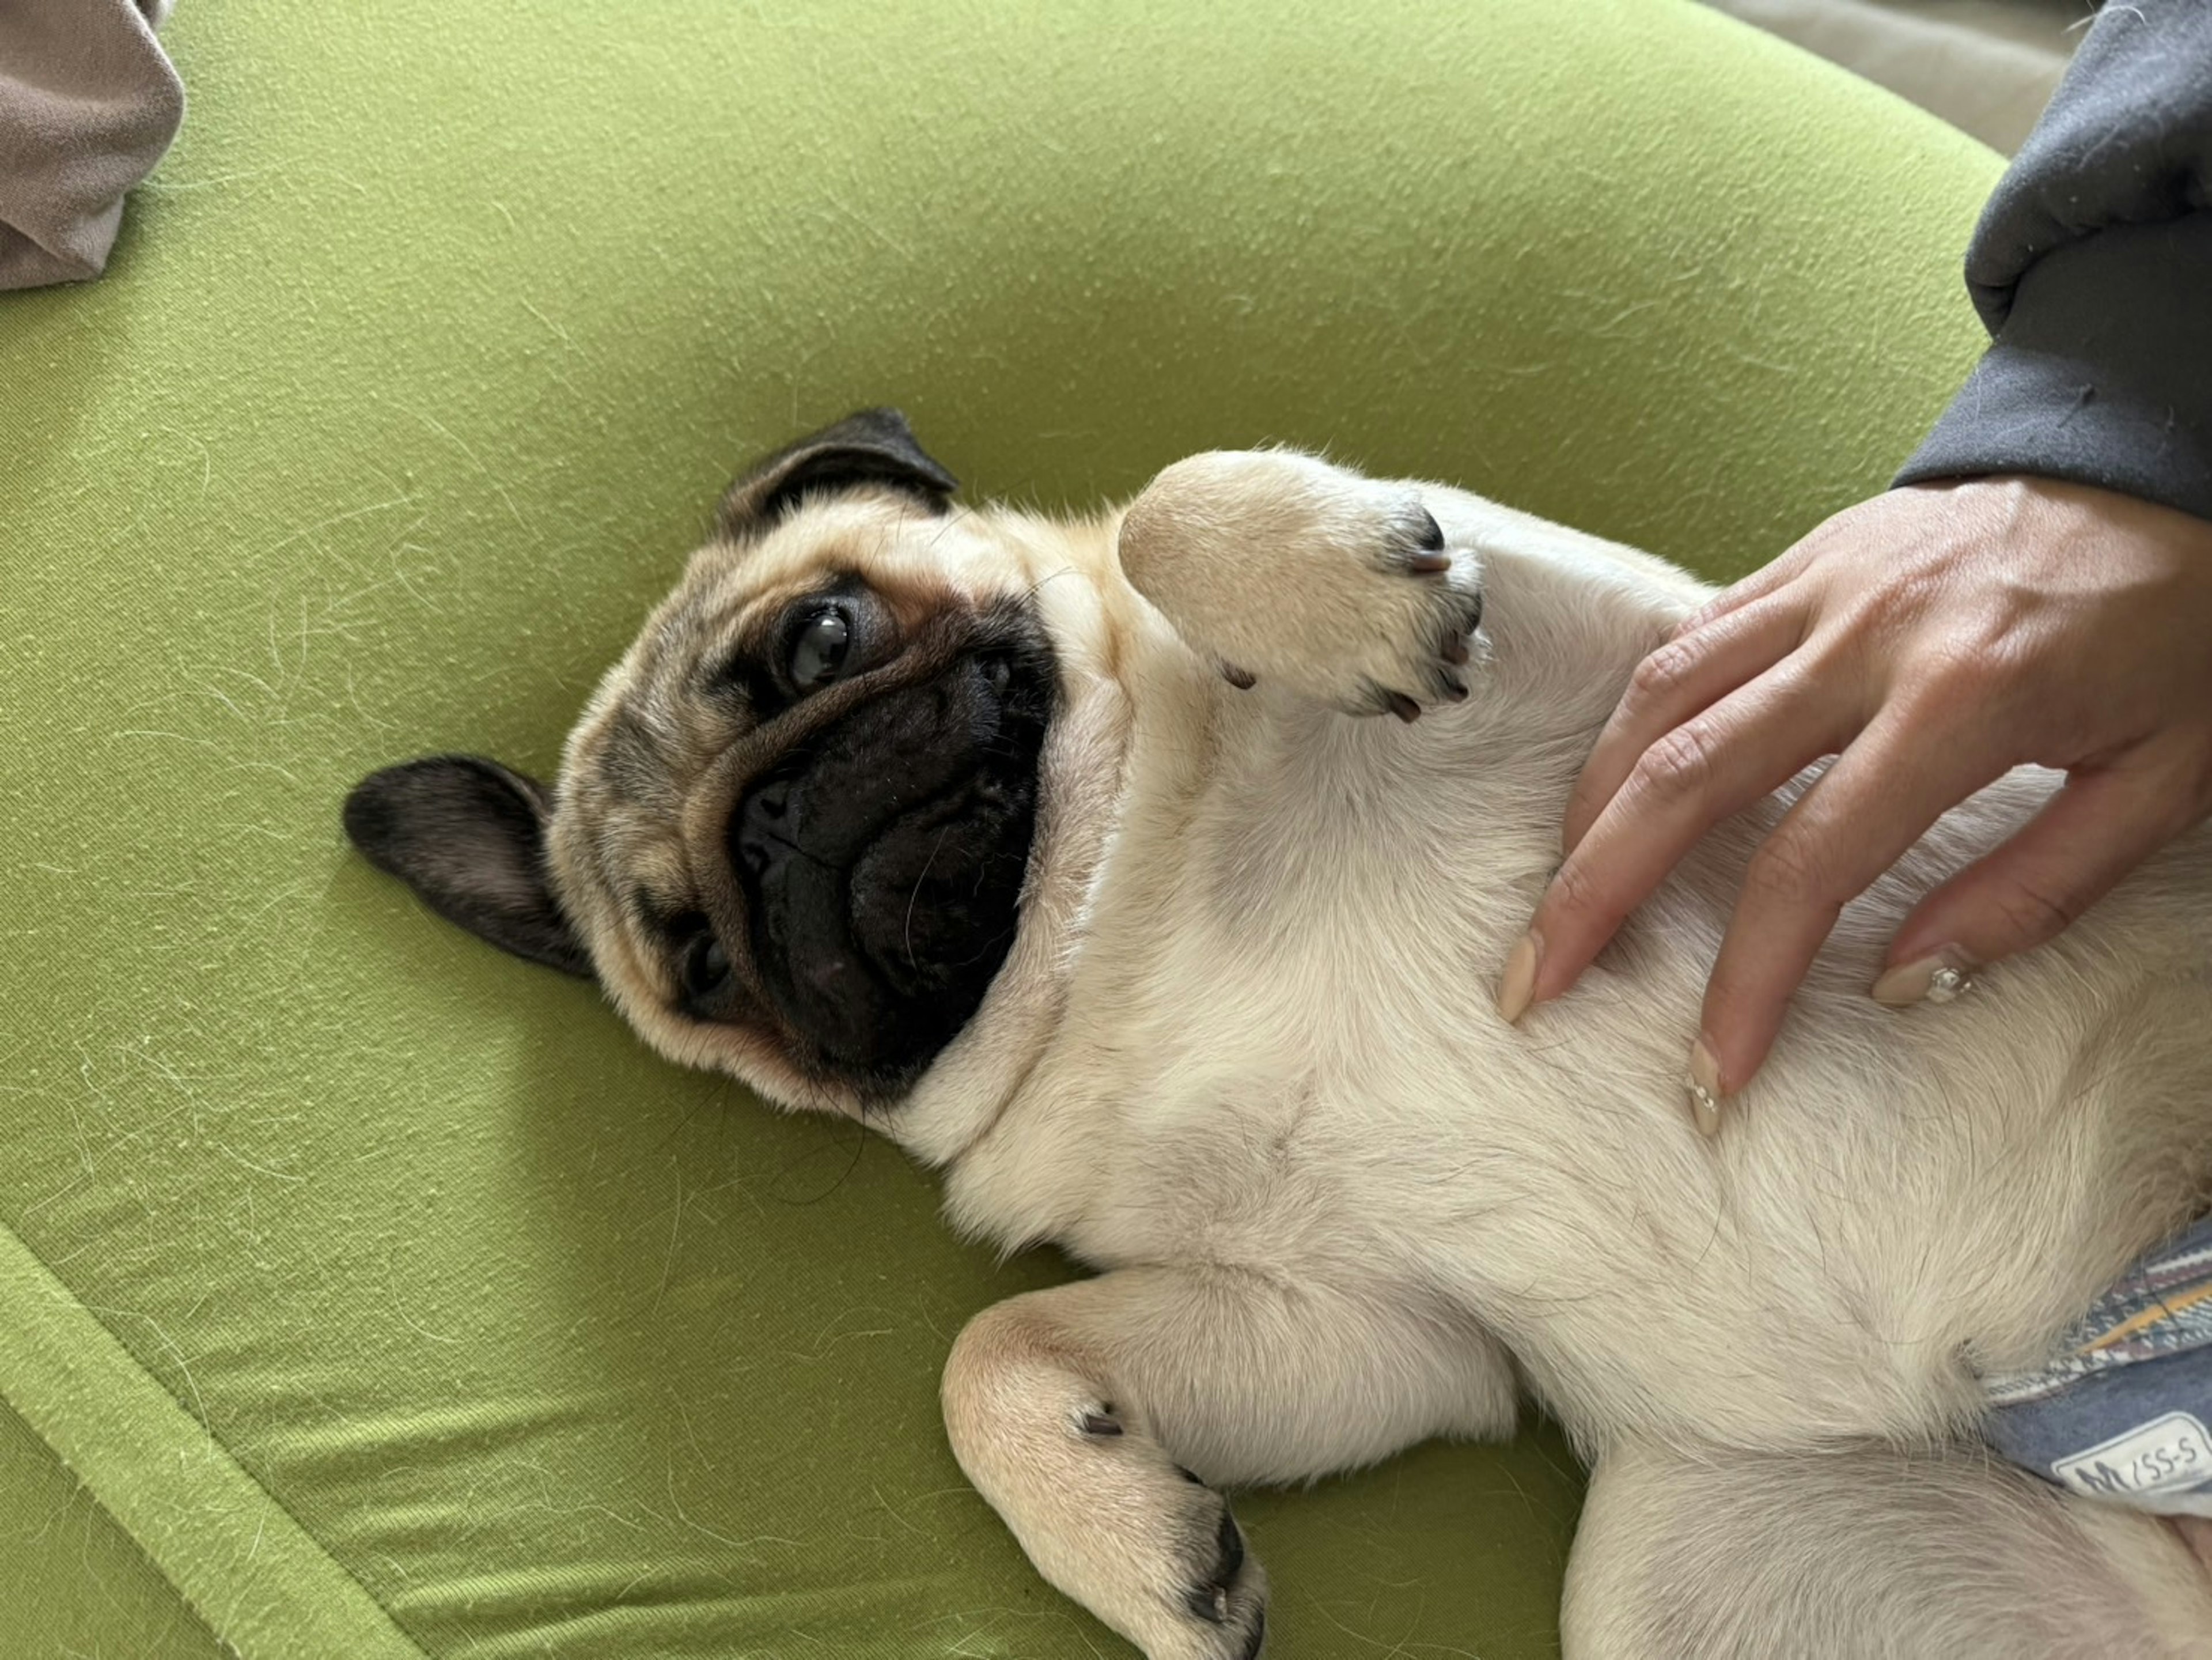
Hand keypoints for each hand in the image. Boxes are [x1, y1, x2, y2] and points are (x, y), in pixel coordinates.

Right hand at [1496, 476, 2211, 1129]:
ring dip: (1587, 806)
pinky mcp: (1806, 555)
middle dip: (1595, 889)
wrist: (2177, 466)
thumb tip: (1895, 983)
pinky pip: (1690, 640)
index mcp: (1965, 700)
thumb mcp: (2160, 782)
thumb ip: (2030, 892)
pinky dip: (1632, 723)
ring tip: (1557, 893)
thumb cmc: (2182, 630)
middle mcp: (1870, 634)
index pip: (1812, 861)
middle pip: (1686, 773)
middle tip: (1537, 982)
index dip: (1746, 977)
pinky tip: (1612, 788)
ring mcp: (1824, 583)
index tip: (1710, 1067)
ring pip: (1658, 697)